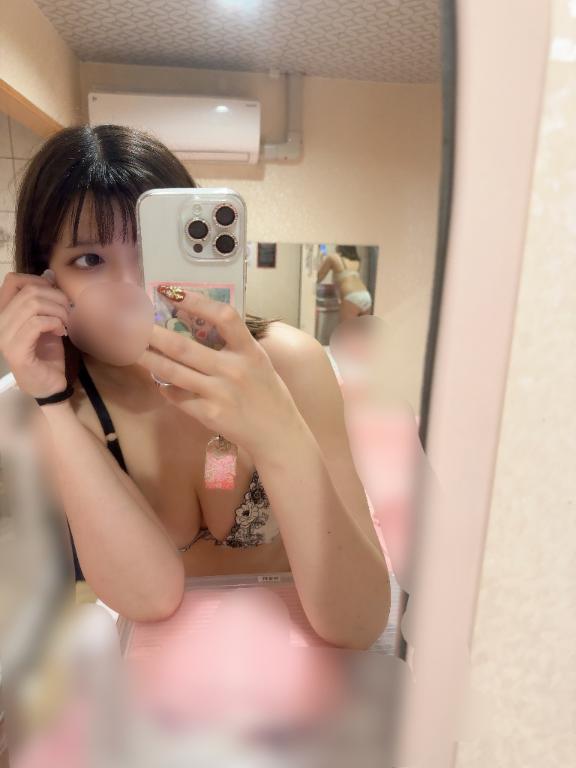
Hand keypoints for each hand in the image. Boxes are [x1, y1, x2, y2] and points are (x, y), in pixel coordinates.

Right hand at [0, 272, 69, 396]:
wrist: (49, 385)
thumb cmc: (47, 354)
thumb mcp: (47, 321)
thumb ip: (44, 301)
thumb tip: (48, 275)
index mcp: (5, 313)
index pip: (12, 281)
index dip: (37, 281)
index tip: (55, 295)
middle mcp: (0, 322)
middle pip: (28, 291)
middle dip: (56, 298)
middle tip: (68, 313)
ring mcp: (4, 337)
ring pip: (32, 305)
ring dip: (57, 311)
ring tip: (66, 323)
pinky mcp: (16, 350)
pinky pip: (36, 323)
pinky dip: (54, 323)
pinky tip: (61, 332)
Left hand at [137, 291, 302, 454]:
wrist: (277, 434)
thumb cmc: (268, 393)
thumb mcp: (259, 361)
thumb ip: (235, 345)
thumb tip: (198, 323)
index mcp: (250, 350)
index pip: (224, 316)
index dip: (196, 301)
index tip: (171, 292)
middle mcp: (234, 369)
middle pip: (183, 346)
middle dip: (152, 333)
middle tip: (132, 322)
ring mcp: (220, 393)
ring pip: (172, 372)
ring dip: (148, 358)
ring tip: (131, 348)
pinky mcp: (209, 414)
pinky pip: (177, 397)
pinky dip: (165, 388)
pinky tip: (159, 382)